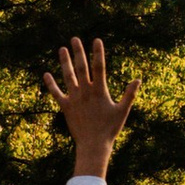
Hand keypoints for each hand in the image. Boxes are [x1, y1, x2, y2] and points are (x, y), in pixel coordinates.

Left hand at [42, 35, 136, 177]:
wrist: (93, 145)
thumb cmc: (109, 129)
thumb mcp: (122, 111)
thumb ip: (129, 95)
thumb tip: (138, 79)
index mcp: (99, 91)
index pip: (99, 67)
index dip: (98, 53)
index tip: (96, 40)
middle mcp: (85, 91)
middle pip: (81, 67)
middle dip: (78, 52)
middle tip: (74, 39)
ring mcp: (74, 98)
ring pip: (68, 76)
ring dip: (64, 62)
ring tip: (62, 49)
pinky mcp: (66, 107)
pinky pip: (56, 93)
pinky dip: (51, 84)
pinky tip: (46, 74)